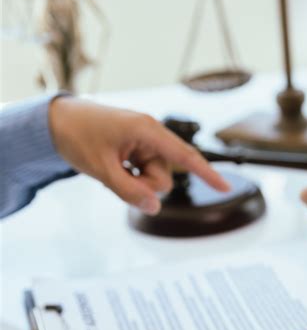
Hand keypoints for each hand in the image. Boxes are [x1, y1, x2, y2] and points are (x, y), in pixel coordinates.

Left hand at [49, 96, 228, 214]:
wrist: (56, 121)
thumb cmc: (78, 135)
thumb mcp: (102, 168)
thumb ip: (129, 191)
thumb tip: (154, 207)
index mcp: (147, 130)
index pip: (185, 156)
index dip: (207, 173)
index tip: (226, 187)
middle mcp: (150, 134)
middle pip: (164, 177)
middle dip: (143, 184)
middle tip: (116, 175)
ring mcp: (144, 143)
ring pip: (153, 179)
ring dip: (134, 182)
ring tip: (111, 168)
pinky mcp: (137, 149)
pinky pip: (143, 173)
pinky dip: (130, 176)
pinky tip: (113, 166)